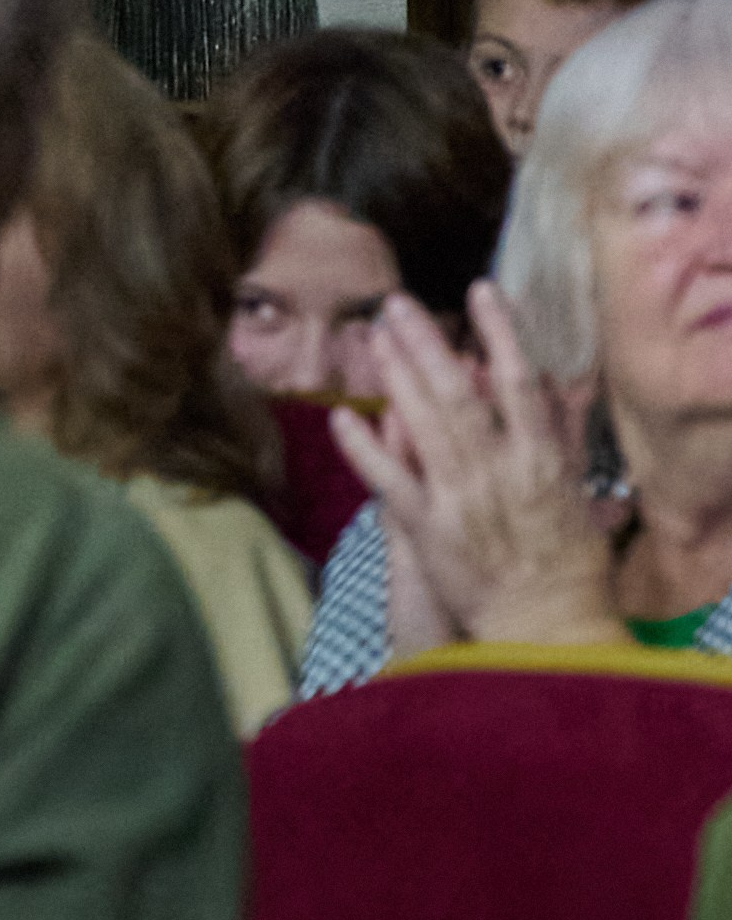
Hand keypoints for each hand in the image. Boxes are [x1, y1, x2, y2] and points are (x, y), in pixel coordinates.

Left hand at [330, 288, 619, 648]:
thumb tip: (557, 382)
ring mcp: (459, 499)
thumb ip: (564, 436)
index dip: (501, 333)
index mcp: (541, 459)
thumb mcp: (577, 492)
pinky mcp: (427, 530)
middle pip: (457, 394)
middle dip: (426, 343)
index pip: (520, 383)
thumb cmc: (569, 563)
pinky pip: (388, 480)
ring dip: (396, 377)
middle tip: (396, 303)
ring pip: (422, 426)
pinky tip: (342, 416)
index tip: (481, 290)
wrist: (548, 629)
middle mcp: (499, 472)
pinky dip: (363, 447)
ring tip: (372, 337)